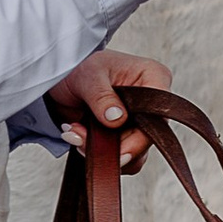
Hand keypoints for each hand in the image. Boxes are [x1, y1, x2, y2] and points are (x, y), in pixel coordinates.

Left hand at [49, 48, 167, 168]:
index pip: (159, 115)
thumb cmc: (80, 66)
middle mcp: (150, 102)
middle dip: (114, 148)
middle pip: (146, 140)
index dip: (142, 138)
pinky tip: (77, 135)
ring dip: (101, 151)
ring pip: (134, 153)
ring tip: (75, 133)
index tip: (120, 152)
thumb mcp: (88, 76)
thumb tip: (117, 119)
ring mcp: (138, 120)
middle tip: (81, 137)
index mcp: (153, 77)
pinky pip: (120, 155)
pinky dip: (96, 152)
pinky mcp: (125, 134)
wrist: (62, 78)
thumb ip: (102, 97)